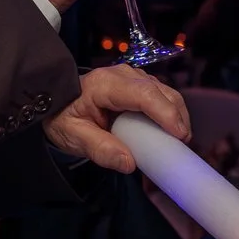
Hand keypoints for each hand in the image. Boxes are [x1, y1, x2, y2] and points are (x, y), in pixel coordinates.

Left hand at [46, 66, 191, 173]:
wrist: (56, 102)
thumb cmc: (63, 118)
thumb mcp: (73, 137)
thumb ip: (99, 149)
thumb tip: (129, 163)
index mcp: (105, 84)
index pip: (143, 94)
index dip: (166, 113)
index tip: (180, 135)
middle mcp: (123, 74)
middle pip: (161, 91)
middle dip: (178, 117)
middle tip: (182, 146)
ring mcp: (133, 76)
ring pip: (166, 92)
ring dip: (176, 115)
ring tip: (177, 142)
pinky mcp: (138, 83)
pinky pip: (161, 96)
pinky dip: (170, 113)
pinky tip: (169, 132)